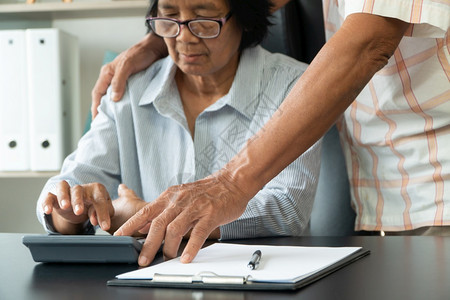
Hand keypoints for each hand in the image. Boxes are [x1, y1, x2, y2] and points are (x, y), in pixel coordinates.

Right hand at [42, 181, 113, 234]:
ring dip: (63, 196)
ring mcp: (67, 191)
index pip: (100, 200)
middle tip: (79, 212)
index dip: (102, 213)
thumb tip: (96, 220)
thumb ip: (103, 214)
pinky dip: (47, 202)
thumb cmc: (95, 207)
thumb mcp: (104, 211)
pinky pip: (49, 196)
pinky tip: (48, 211)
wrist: (81, 208)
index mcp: (97, 190)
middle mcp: (81, 188)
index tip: (105, 226)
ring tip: (65, 206)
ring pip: (62, 187)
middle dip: (78, 200)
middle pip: (78, 190)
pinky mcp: (55, 197)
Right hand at [90, 33, 167, 118]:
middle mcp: (112, 78)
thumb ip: (119, 80)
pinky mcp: (133, 84)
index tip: (96, 120)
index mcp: (107, 73)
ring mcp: (122, 81)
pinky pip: (125, 97)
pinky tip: (126, 113)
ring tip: (114, 122)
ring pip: (113, 97)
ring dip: (113, 109)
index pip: (97, 93)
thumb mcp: (128, 65)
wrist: (156, 48)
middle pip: (103, 97)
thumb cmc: (141, 54)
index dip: (95, 107)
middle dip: (102, 110)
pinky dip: (123, 105)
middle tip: (103, 125)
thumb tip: (113, 99)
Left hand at [114, 171, 249, 265]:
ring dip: (168, 248)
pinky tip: (186, 258)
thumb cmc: (206, 191)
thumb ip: (161, 210)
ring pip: (175, 230)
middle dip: (148, 244)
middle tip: (142, 259)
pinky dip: (191, 248)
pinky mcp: (210, 215)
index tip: (118, 238)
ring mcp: (195, 208)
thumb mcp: (179, 196)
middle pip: (158, 224)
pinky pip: (198, 233)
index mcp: (169, 196)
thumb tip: (142, 225)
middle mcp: (179, 201)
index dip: (130, 225)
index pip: (145, 212)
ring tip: (167, 259)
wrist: (231, 181)